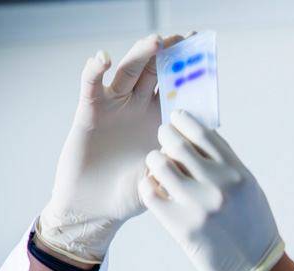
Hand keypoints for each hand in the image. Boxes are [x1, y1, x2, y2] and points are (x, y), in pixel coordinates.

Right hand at [37, 34, 185, 262]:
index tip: (203, 51)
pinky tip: (102, 58)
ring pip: (129, 72)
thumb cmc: (133, 193)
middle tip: (182, 38)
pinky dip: (95, 71)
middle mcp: (140, 107)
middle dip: (169, 53)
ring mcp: (115, 106)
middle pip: (156, 72)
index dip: (189, 70)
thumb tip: (199, 140)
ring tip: (155, 42)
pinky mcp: (90, 112)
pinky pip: (92, 87)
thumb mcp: (164, 174)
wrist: (98, 208)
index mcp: (162, 119)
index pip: (178, 88)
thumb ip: (179, 156)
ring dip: (141, 55)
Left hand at [139, 111, 284, 270]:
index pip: (204, 133)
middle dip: (165, 135)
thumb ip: (225, 163)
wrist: (255, 266)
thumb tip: (198, 136)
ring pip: (160, 165)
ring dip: (155, 160)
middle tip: (162, 136)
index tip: (178, 118)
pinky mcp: (181, 226)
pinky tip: (153, 186)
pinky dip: (148, 185)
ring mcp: (198, 205)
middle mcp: (218, 184)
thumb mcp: (247, 187)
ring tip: (157, 163)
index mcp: (237, 172)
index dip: (185, 121)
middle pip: (178, 145)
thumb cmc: (252, 224)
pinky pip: (150, 194)